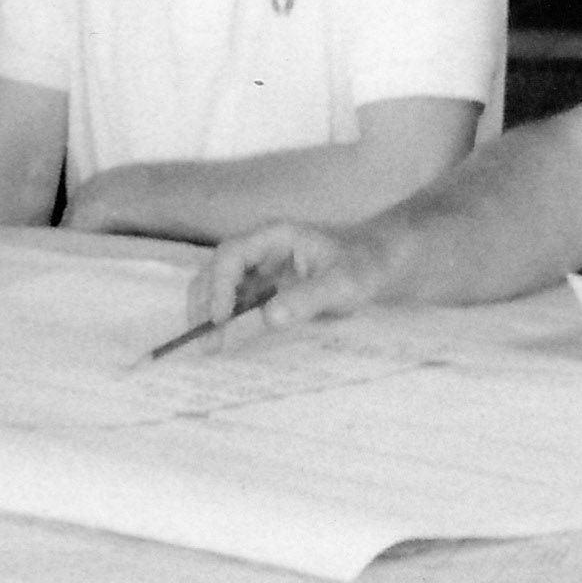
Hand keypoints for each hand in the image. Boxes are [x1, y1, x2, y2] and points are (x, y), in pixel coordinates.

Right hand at [182, 217, 372, 342]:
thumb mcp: (342, 283)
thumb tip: (269, 318)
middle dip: (204, 303)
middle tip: (205, 341)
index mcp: (274, 236)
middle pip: (215, 269)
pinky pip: (236, 299)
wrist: (377, 261)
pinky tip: (223, 340)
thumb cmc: (362, 265)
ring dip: (209, 312)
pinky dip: (225, 318)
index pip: (232, 255)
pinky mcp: (264, 285)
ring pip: (219, 285)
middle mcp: (260, 248)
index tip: (220, 319)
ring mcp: (260, 266)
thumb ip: (308, 298)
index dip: (219, 286)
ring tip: (209, 345)